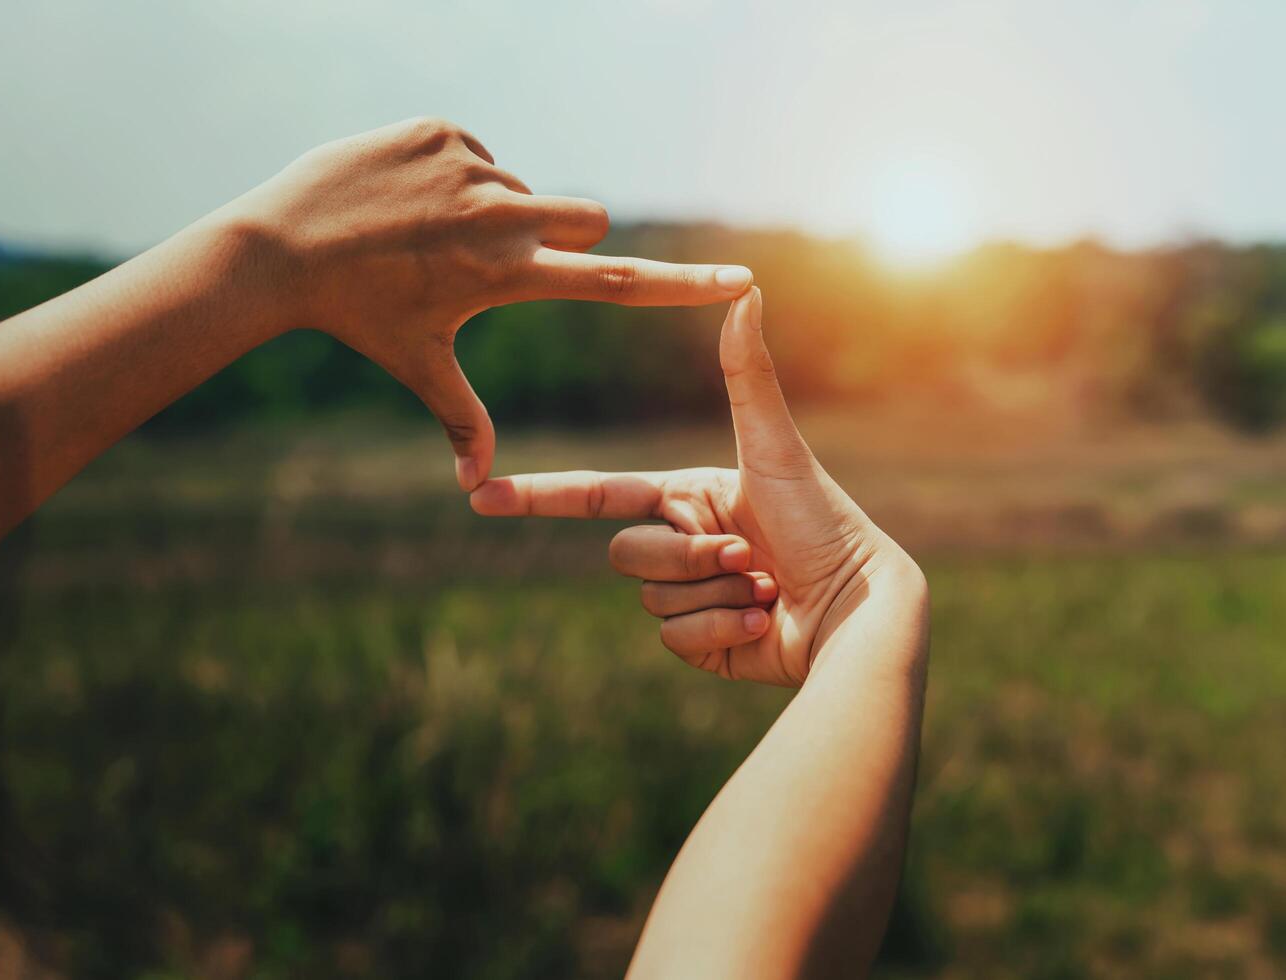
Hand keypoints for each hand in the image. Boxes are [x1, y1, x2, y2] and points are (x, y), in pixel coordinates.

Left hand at [221, 116, 752, 489]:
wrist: (280, 247)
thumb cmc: (356, 314)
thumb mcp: (419, 364)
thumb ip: (463, 421)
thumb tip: (478, 489)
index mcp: (506, 273)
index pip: (616, 281)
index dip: (684, 284)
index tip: (739, 278)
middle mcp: (501, 214)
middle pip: (583, 219)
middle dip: (560, 237)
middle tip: (489, 258)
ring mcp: (471, 165)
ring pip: (521, 188)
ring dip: (495, 209)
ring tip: (426, 233)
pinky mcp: (441, 130)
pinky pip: (478, 154)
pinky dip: (456, 177)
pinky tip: (406, 199)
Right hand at [469, 288, 924, 685]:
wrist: (859, 610)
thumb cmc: (824, 521)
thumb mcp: (774, 448)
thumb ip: (747, 374)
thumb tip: (746, 289)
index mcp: (688, 498)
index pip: (598, 495)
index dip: (537, 496)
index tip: (479, 494)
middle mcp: (684, 545)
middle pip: (627, 553)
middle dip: (687, 556)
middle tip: (746, 556)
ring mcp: (689, 598)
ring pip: (651, 598)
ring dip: (712, 594)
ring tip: (766, 586)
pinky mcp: (702, 645)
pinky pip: (674, 639)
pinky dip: (719, 631)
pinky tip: (763, 623)